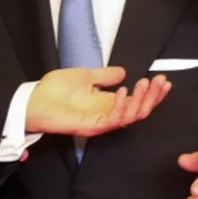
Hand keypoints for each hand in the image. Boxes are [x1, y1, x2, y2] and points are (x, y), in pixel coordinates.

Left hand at [26, 67, 170, 136]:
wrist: (34, 100)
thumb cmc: (55, 90)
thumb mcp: (85, 75)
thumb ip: (105, 75)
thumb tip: (124, 72)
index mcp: (108, 103)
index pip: (137, 101)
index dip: (152, 92)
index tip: (163, 79)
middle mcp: (108, 114)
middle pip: (139, 110)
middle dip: (153, 96)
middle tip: (160, 81)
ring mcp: (101, 122)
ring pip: (131, 116)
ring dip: (141, 100)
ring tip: (146, 83)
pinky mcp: (92, 126)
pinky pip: (113, 119)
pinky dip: (121, 106)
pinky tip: (123, 91)